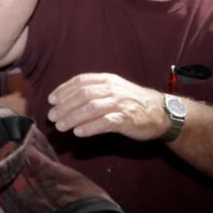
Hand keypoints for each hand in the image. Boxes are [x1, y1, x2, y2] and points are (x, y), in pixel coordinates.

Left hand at [46, 72, 169, 141]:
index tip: (51, 100)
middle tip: (52, 117)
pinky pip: (105, 123)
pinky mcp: (127, 119)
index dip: (64, 90)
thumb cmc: (131, 101)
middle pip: (83, 95)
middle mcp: (113, 90)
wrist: (161, 112)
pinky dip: (90, 127)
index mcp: (107, 80)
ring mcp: (120, 104)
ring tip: (61, 126)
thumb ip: (92, 91)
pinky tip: (78, 132)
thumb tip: (63, 100)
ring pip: (92, 108)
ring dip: (73, 117)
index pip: (81, 81)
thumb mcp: (113, 89)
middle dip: (65, 106)